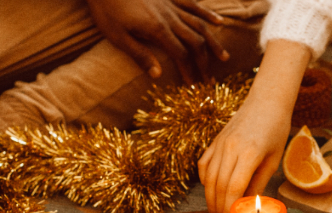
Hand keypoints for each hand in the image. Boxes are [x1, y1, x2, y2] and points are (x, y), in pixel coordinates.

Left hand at [86, 0, 228, 82]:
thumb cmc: (107, 10)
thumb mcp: (117, 36)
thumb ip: (139, 55)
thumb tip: (158, 76)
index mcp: (157, 29)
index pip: (180, 54)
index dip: (189, 71)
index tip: (194, 86)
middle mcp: (169, 17)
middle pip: (195, 42)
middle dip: (204, 62)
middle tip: (210, 80)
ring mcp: (171, 5)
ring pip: (199, 24)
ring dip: (213, 42)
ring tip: (224, 57)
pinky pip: (193, 5)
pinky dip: (207, 14)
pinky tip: (219, 23)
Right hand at [199, 91, 292, 212]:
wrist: (266, 102)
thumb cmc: (275, 130)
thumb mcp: (273, 160)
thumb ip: (259, 183)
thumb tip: (249, 207)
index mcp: (249, 153)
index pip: (233, 188)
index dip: (228, 210)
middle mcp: (230, 148)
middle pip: (218, 186)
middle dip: (217, 210)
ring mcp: (219, 144)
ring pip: (208, 178)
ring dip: (210, 200)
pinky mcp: (214, 142)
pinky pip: (204, 166)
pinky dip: (205, 181)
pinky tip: (211, 192)